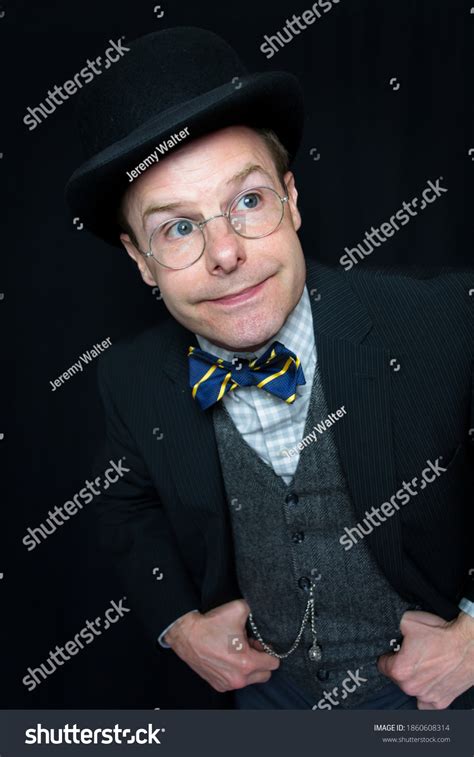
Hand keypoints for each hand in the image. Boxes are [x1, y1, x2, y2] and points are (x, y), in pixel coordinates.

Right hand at [164, 599, 279, 691]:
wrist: (187, 634)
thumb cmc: (211, 624)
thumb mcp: (238, 609)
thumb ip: (256, 611)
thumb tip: (264, 610)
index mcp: (246, 663)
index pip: (273, 664)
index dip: (269, 650)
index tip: (259, 643)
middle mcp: (238, 678)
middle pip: (265, 675)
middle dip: (261, 662)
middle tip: (250, 647)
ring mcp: (227, 684)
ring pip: (250, 680)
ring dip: (249, 668)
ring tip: (238, 651)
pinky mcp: (218, 685)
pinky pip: (236, 682)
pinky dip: (236, 672)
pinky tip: (228, 658)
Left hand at [377, 610, 473, 708]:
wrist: (468, 645)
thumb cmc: (440, 634)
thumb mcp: (408, 620)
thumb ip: (393, 628)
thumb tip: (388, 630)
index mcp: (400, 670)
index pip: (382, 665)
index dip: (389, 655)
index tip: (396, 651)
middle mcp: (410, 687)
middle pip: (396, 678)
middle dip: (402, 667)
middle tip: (414, 656)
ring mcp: (426, 697)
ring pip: (411, 689)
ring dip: (415, 680)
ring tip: (425, 666)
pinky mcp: (441, 702)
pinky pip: (426, 704)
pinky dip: (426, 695)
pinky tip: (429, 683)